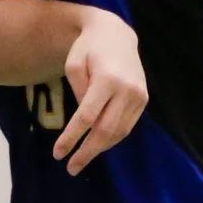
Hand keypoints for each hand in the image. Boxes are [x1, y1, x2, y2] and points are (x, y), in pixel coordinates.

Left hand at [53, 12, 146, 173]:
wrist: (116, 34)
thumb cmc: (87, 48)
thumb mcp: (73, 65)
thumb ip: (78, 93)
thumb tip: (84, 123)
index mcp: (107, 79)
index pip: (86, 117)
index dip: (72, 138)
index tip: (58, 154)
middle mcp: (126, 90)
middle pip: (105, 130)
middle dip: (87, 152)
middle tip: (71, 168)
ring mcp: (138, 95)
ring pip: (119, 132)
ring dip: (99, 148)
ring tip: (81, 159)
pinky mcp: (143, 99)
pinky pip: (127, 126)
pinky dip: (112, 138)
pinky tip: (97, 144)